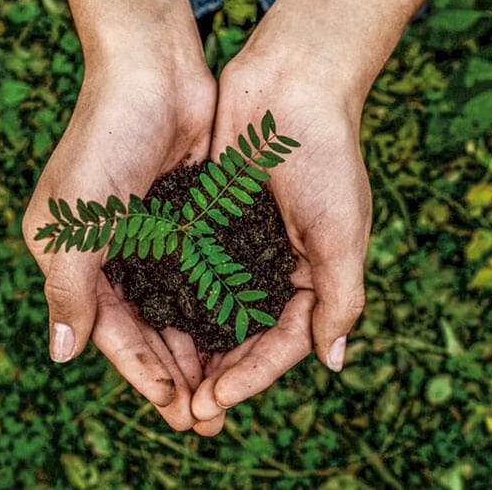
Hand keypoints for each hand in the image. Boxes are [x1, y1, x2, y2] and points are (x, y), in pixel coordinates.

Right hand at [22, 64, 215, 430]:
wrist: (154, 71)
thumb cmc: (106, 139)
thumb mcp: (76, 220)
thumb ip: (69, 289)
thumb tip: (61, 356)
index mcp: (72, 257)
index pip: (110, 332)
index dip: (143, 374)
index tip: (176, 412)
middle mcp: (109, 253)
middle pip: (146, 329)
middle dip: (176, 373)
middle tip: (209, 418)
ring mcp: (149, 237)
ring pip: (176, 309)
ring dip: (199, 349)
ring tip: (228, 390)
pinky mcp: (185, 220)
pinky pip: (201, 276)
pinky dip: (216, 307)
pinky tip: (241, 336)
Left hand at [189, 58, 372, 434]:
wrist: (291, 83)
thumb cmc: (326, 156)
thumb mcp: (342, 232)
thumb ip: (340, 297)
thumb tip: (334, 363)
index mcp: (314, 276)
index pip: (283, 342)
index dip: (253, 375)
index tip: (219, 398)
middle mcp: (275, 267)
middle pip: (244, 336)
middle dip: (219, 373)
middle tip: (187, 408)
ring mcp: (240, 246)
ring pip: (213, 310)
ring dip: (193, 346)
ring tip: (166, 380)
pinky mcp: (208, 220)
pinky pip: (190, 269)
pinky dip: (174, 299)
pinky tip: (149, 324)